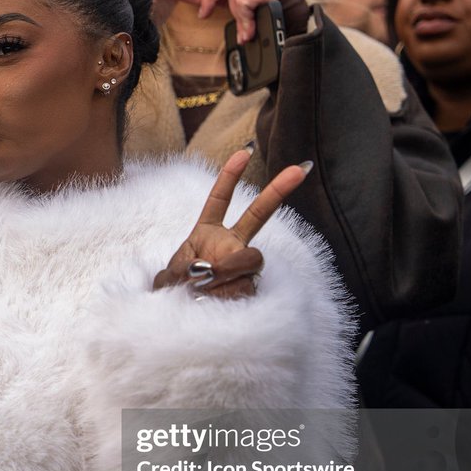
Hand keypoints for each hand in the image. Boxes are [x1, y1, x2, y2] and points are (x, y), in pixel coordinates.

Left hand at [153, 148, 310, 299]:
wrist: (183, 318)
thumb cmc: (176, 291)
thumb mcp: (169, 276)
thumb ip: (182, 270)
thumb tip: (209, 269)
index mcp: (208, 233)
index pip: (220, 200)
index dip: (230, 176)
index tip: (244, 152)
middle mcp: (230, 245)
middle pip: (258, 215)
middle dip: (278, 191)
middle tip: (300, 169)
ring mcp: (243, 266)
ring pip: (252, 258)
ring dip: (230, 269)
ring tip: (209, 283)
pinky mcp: (250, 288)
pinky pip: (246, 287)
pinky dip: (227, 294)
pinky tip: (213, 301)